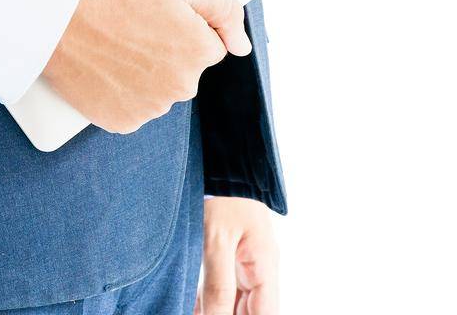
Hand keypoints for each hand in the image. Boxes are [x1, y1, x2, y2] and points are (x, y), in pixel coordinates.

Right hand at [39, 0, 250, 133]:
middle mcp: (181, 87)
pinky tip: (108, 66)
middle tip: (134, 25)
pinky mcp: (122, 122)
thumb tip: (242, 46)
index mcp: (198, 52)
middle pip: (186, 68)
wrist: (58, 18)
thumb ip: (222, 9)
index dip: (185, 25)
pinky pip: (135, 107)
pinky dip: (125, 91)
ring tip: (116, 43)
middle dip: (169, 49)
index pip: (210, 43)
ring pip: (161, 89)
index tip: (158, 13)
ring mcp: (151, 109)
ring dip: (147, 71)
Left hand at [193, 196, 279, 314]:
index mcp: (264, 267)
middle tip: (202, 314)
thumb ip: (218, 286)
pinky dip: (208, 302)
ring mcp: (244, 263)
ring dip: (215, 311)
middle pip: (251, 311)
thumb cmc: (224, 193)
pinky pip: (222, 288)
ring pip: (235, 303)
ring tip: (194, 311)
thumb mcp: (217, 241)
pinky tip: (192, 307)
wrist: (223, 158)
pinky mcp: (228, 255)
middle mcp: (259, 269)